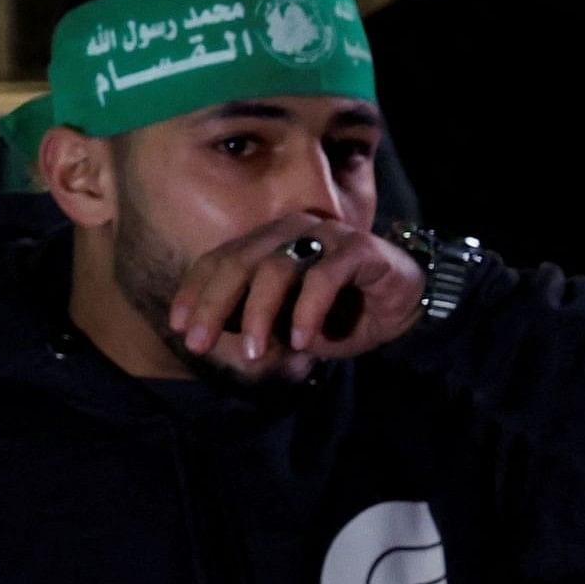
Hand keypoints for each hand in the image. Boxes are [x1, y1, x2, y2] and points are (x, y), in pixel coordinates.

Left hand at [165, 215, 423, 382]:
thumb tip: (215, 336)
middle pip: (239, 261)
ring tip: (255, 353)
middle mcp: (290, 230)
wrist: (405, 305)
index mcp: (266, 242)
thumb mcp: (287, 324)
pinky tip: (303, 341)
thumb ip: (255, 324)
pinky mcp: (359, 247)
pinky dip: (308, 311)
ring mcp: (324, 234)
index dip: (195, 292)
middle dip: (213, 305)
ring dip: (260, 314)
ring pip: (277, 267)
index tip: (180, 327)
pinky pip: (324, 277)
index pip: (219, 260)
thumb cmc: (338, 313)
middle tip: (199, 344)